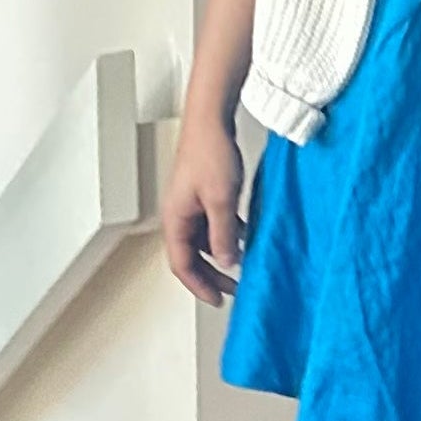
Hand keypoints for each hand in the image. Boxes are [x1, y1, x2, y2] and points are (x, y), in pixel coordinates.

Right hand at [160, 112, 247, 305]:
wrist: (211, 121)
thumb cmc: (211, 154)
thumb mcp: (221, 200)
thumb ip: (223, 234)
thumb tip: (226, 262)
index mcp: (175, 220)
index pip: (182, 265)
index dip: (200, 285)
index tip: (218, 299)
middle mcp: (179, 215)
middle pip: (192, 256)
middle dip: (211, 275)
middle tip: (233, 290)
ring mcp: (190, 205)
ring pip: (204, 240)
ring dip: (221, 255)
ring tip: (242, 267)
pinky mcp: (203, 194)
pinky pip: (213, 223)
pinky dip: (227, 234)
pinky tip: (245, 237)